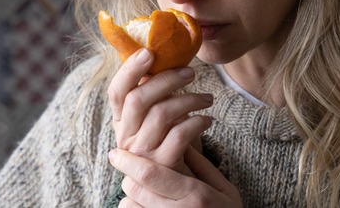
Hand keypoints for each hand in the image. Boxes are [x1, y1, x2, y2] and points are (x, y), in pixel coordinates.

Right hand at [108, 48, 213, 172]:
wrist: (177, 187)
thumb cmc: (169, 143)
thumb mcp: (157, 119)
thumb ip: (155, 95)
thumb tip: (165, 56)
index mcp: (121, 122)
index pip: (116, 91)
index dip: (129, 69)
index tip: (149, 51)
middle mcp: (126, 137)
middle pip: (139, 99)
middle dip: (167, 79)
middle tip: (191, 72)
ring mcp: (143, 153)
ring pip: (162, 113)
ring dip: (189, 99)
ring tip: (208, 98)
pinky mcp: (163, 165)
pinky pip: (180, 134)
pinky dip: (197, 121)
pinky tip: (208, 119)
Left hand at [109, 146, 242, 206]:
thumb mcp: (224, 188)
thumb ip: (200, 164)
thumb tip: (180, 139)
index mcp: (195, 195)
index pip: (151, 174)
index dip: (128, 161)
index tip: (115, 152)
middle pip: (134, 188)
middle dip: (129, 175)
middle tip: (135, 170)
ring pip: (128, 205)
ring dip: (130, 195)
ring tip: (144, 191)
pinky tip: (146, 205)